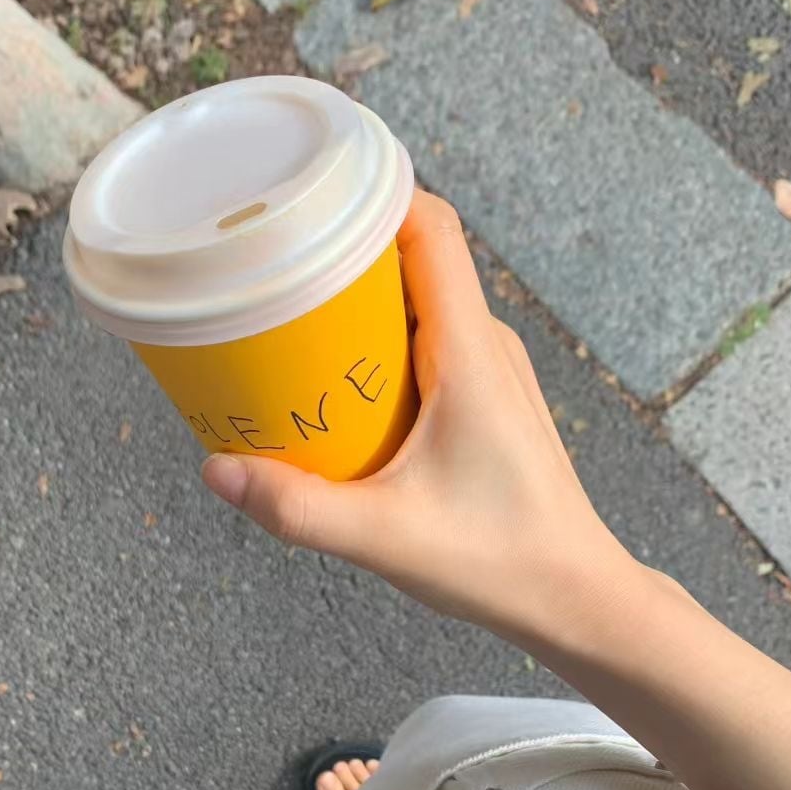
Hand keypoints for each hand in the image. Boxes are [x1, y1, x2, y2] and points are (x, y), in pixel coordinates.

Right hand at [202, 190, 637, 647]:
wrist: (575, 598)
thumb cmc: (500, 562)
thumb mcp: (384, 537)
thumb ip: (297, 507)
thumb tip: (215, 470)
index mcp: (470, 351)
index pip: (430, 228)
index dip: (372, 191)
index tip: (305, 194)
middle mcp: (486, 344)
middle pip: (412, 256)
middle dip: (341, 251)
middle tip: (270, 267)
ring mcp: (489, 370)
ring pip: (419, 301)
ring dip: (357, 302)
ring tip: (289, 320)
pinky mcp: (485, 399)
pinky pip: (426, 342)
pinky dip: (377, 345)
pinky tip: (334, 384)